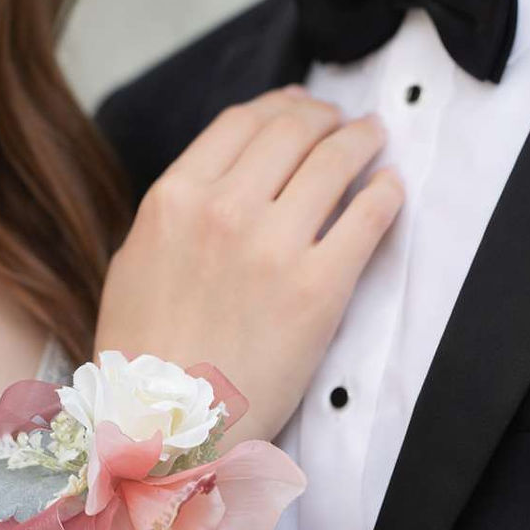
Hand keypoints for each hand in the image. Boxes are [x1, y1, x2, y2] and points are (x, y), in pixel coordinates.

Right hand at [95, 87, 402, 442]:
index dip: (281, 105)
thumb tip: (224, 178)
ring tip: (374, 138)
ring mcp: (274, 246)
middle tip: (347, 121)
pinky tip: (391, 186)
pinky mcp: (319, 289)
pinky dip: (385, 192)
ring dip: (361, 140)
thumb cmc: (147, 352)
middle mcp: (224, 209)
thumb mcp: (139, 261)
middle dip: (327, 116)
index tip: (301, 108)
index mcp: (175, 198)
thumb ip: (180, 211)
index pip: (242, 122)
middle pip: (292, 131)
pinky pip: (367, 217)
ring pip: (334, 162)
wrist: (167, 424)